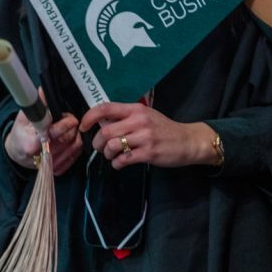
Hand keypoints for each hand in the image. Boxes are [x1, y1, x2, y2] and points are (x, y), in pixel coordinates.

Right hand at [4, 109, 81, 175]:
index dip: (64, 125)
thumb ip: (36, 104)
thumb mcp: (24, 116)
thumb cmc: (21, 133)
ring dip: (75, 134)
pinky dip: (76, 145)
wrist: (17, 152)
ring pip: (74, 147)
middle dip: (71, 126)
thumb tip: (44, 90)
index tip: (70, 118)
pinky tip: (70, 138)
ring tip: (69, 127)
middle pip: (66, 140)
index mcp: (31, 144)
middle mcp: (41, 158)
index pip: (52, 134)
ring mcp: (50, 166)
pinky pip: (75, 155)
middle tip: (69, 118)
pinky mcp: (57, 170)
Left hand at [79, 102, 218, 170]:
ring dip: (108, 154)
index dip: (89, 117)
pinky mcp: (149, 153)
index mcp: (136, 109)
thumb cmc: (163, 129)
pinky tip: (121, 163)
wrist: (187, 141)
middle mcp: (139, 120)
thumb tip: (100, 123)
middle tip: (101, 148)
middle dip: (98, 143)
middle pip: (105, 131)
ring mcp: (145, 137)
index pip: (105, 108)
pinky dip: (117, 164)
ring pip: (112, 146)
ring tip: (113, 156)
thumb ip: (125, 118)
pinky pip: (123, 159)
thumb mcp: (145, 117)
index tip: (83, 127)